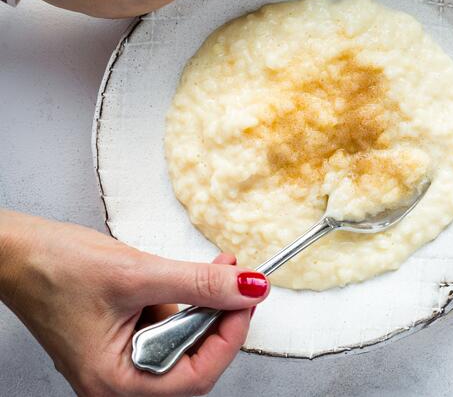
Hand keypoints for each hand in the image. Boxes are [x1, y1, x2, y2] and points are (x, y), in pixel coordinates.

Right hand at [0, 210, 269, 395]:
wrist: (16, 252)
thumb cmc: (52, 268)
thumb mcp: (138, 273)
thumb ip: (200, 283)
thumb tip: (249, 289)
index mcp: (115, 380)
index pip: (196, 376)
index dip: (230, 337)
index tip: (249, 300)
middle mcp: (118, 378)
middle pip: (193, 362)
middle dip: (221, 319)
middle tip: (239, 284)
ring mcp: (120, 359)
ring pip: (184, 341)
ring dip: (206, 305)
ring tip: (214, 270)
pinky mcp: (123, 337)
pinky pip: (168, 325)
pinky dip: (186, 300)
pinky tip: (187, 276)